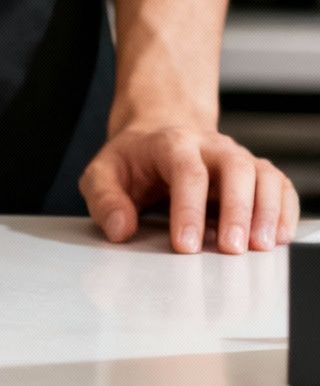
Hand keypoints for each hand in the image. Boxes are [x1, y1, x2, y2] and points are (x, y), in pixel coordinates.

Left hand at [80, 124, 300, 253]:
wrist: (156, 137)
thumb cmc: (131, 161)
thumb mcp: (101, 174)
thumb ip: (105, 200)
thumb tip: (120, 229)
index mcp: (172, 143)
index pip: (187, 172)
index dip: (188, 210)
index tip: (185, 246)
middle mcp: (211, 146)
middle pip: (236, 169)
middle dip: (237, 210)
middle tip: (232, 249)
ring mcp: (236, 157)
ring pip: (263, 175)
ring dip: (266, 211)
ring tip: (260, 246)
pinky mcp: (253, 172)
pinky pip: (278, 185)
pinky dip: (284, 209)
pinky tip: (278, 236)